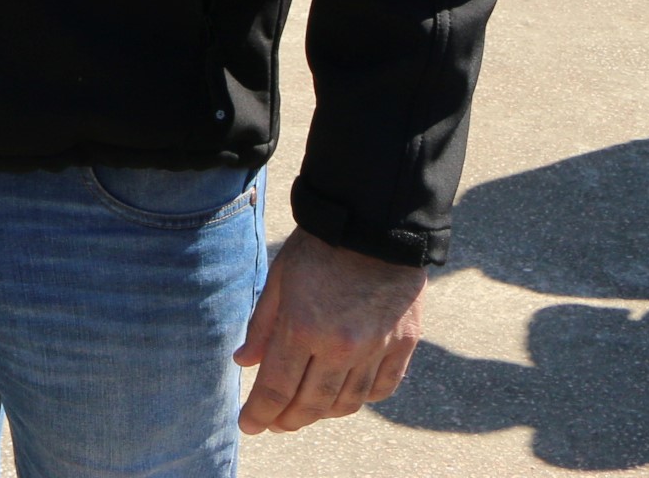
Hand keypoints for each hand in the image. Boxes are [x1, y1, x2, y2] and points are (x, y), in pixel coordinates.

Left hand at [233, 230, 424, 433]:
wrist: (375, 224)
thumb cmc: (319, 247)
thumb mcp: (280, 279)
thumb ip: (262, 326)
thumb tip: (243, 362)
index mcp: (304, 328)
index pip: (277, 388)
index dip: (260, 412)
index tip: (248, 424)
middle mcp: (342, 346)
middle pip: (311, 404)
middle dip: (287, 420)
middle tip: (273, 423)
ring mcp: (377, 348)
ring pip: (348, 403)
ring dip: (322, 414)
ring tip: (304, 413)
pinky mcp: (404, 344)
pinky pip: (382, 388)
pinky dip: (360, 399)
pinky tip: (343, 397)